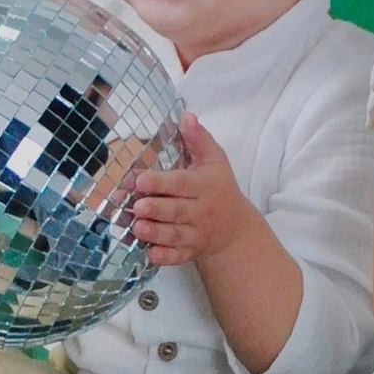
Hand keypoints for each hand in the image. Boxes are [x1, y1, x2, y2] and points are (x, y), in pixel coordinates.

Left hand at [127, 114, 252, 268]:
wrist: (236, 228)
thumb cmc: (219, 187)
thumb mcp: (215, 160)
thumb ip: (199, 139)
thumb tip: (187, 116)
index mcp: (204, 185)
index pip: (182, 183)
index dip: (161, 182)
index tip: (140, 179)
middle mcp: (201, 211)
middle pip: (177, 211)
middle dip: (156, 209)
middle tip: (136, 207)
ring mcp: (197, 234)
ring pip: (175, 235)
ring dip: (156, 233)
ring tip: (138, 228)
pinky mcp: (192, 251)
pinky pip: (179, 256)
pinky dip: (166, 257)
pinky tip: (150, 254)